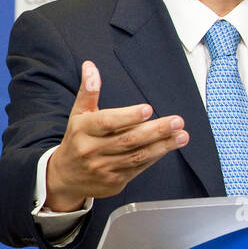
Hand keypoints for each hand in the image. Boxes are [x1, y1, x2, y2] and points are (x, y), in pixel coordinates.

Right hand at [44, 60, 188, 210]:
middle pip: (127, 140)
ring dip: (162, 145)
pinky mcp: (114, 181)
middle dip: (155, 131)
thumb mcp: (78, 115)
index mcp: (83, 130)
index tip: (147, 109)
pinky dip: (155, 157)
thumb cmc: (76, 140)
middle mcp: (92, 150)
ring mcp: (103, 168)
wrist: (66, 176)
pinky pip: (138, 168)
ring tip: (182, 135)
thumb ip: (88, 91)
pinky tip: (168, 146)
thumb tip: (90, 66)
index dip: (127, 116)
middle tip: (177, 121)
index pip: (106, 122)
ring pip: (137, 156)